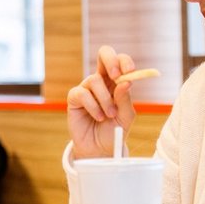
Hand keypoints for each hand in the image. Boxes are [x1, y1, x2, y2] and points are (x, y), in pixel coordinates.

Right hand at [66, 45, 137, 159]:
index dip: (124, 61)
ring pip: (94, 80)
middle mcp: (101, 81)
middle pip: (104, 54)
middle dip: (111, 61)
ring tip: (109, 115)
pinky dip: (93, 106)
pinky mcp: (74, 98)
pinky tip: (98, 117)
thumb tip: (126, 82)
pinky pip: (82, 94)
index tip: (130, 72)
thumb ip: (125, 99)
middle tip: (117, 76)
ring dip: (105, 100)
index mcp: (116, 82)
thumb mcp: (126, 116)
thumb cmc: (114, 130)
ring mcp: (87, 88)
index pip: (120, 61)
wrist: (100, 149)